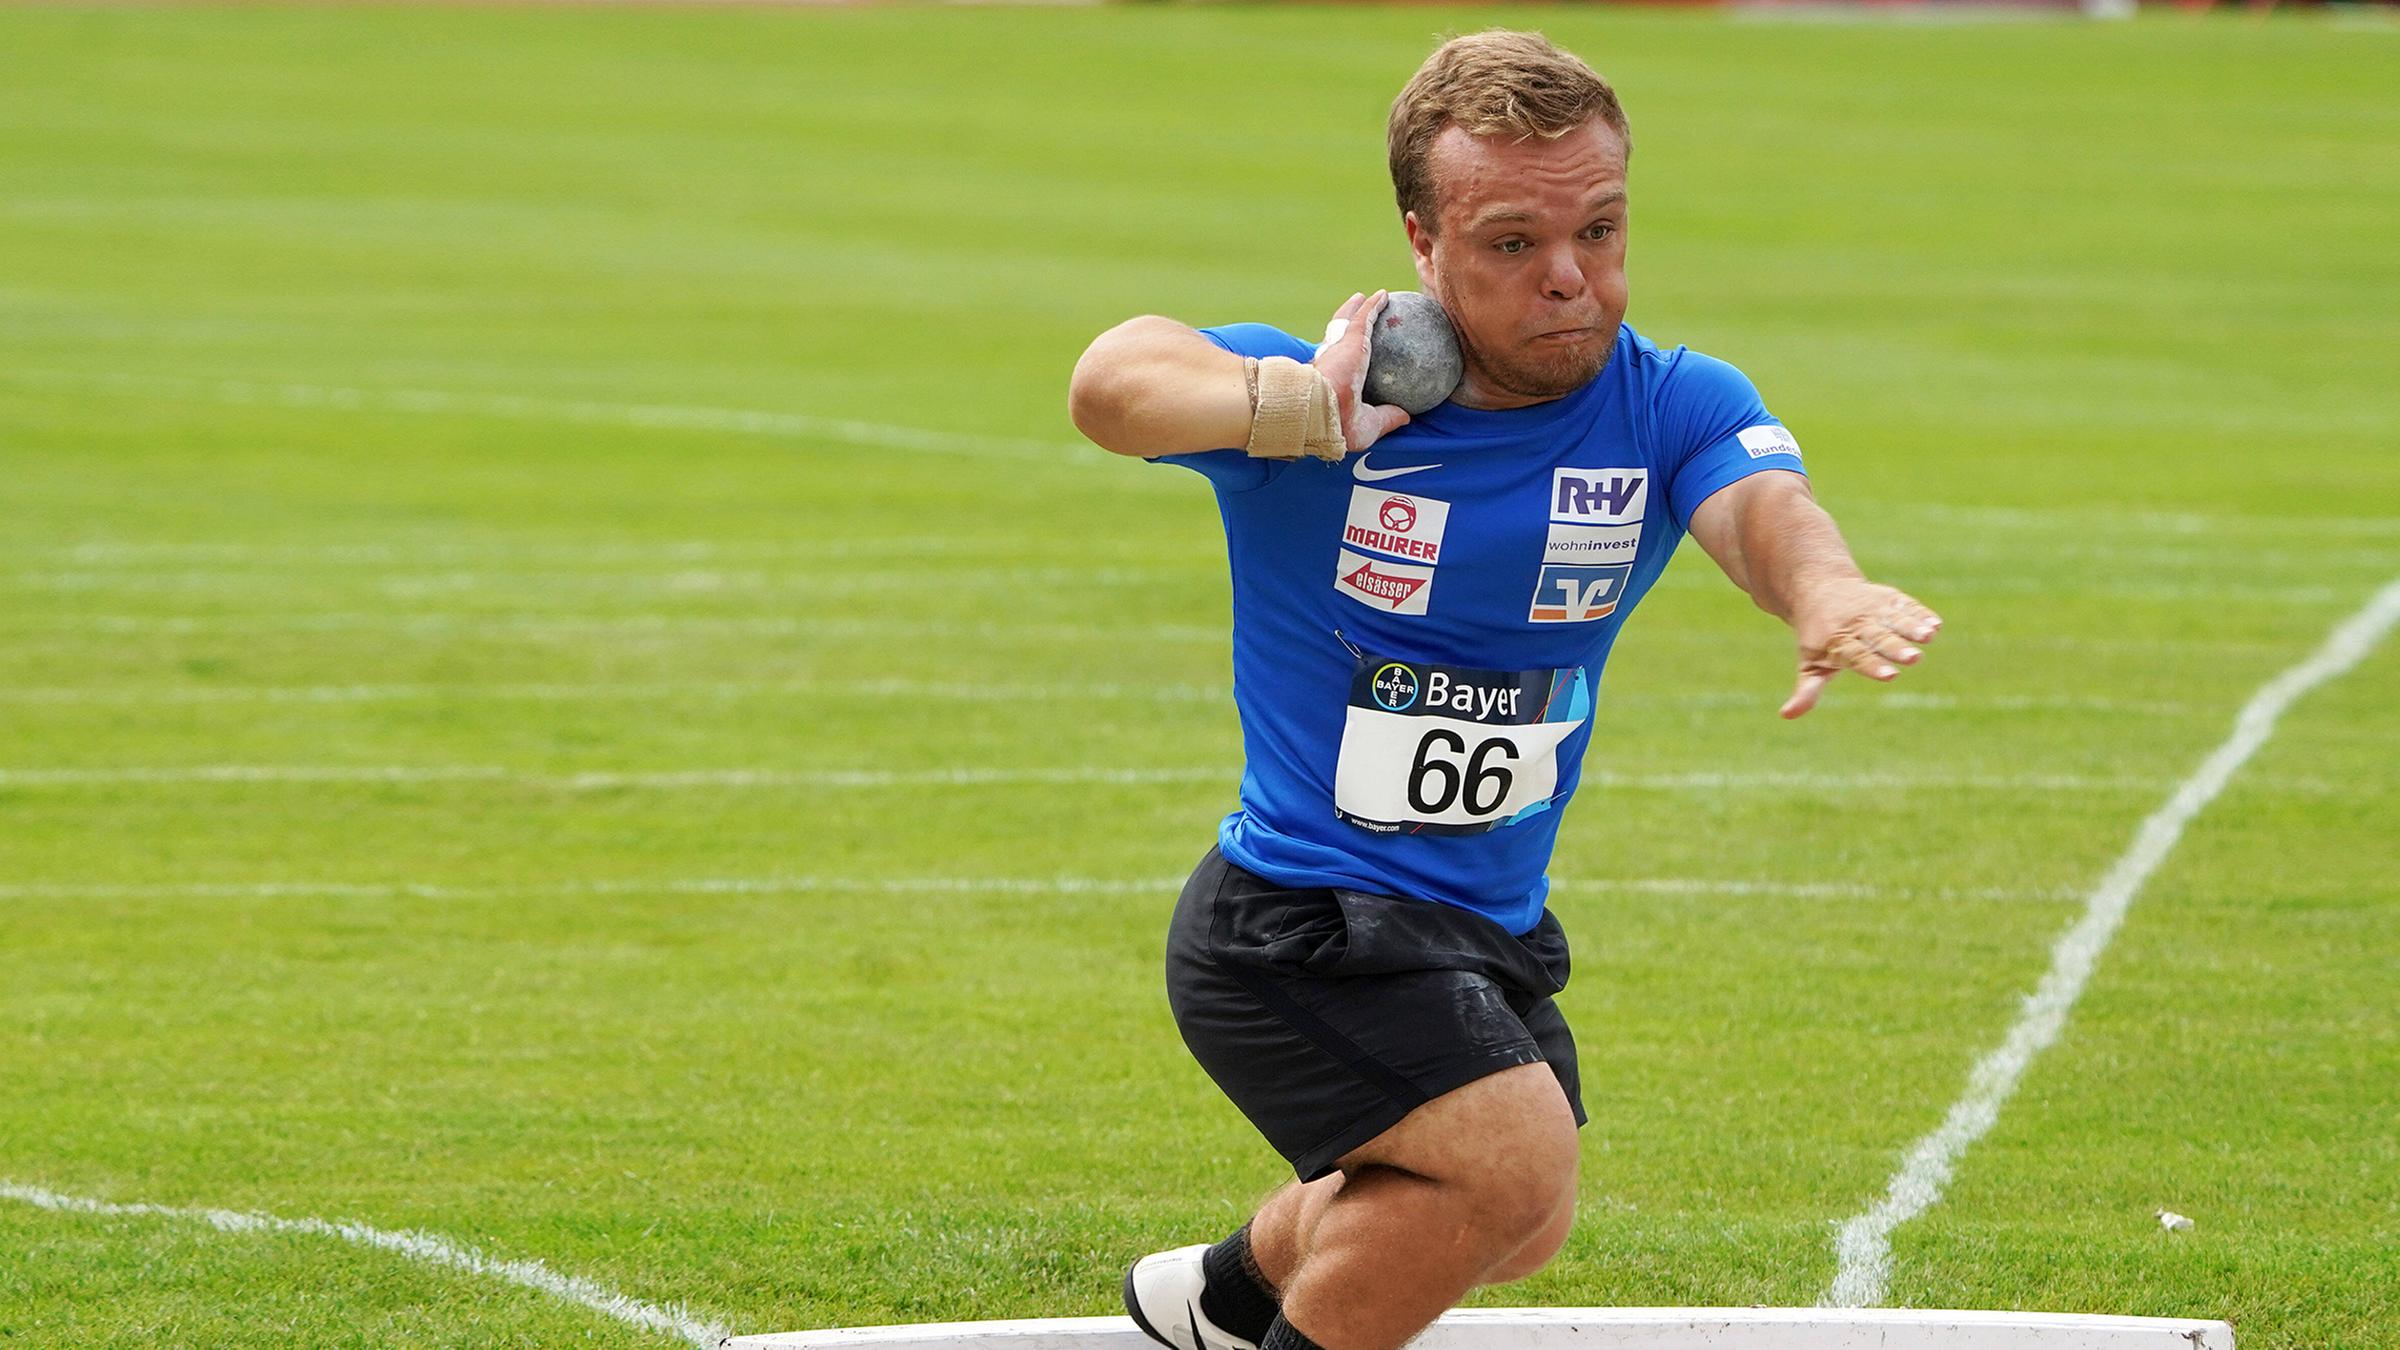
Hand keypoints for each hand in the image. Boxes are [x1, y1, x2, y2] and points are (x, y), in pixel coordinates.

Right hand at [1313, 290, 1411, 453]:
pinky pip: (1364, 317)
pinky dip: (1373, 305)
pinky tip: (1385, 295)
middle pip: (1339, 341)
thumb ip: (1387, 417)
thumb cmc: (1342, 425)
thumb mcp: (1370, 426)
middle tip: (1357, 324)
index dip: (1346, 362)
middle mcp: (1332, 363)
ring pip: (1347, 322)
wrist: (1325, 413)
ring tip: (1365, 299)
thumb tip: (1406, 416)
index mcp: (1333, 384)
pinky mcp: (1350, 338)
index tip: (1357, 362)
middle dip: (1346, 329)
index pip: (1340, 369)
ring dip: (1356, 309)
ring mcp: (1339, 348)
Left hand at [1781, 580, 1942, 718]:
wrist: (1818, 590)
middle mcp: (1857, 624)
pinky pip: (1905, 605)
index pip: (1856, 656)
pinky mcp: (1888, 599)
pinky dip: (1919, 613)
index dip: (1873, 665)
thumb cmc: (1817, 637)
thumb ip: (1806, 689)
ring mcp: (1874, 610)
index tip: (1889, 676)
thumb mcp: (1809, 662)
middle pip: (1878, 637)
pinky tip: (1934, 624)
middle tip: (1914, 658)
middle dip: (1896, 647)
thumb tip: (1786, 715)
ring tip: (1929, 636)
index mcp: (1837, 642)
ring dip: (1912, 627)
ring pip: (1894, 619)